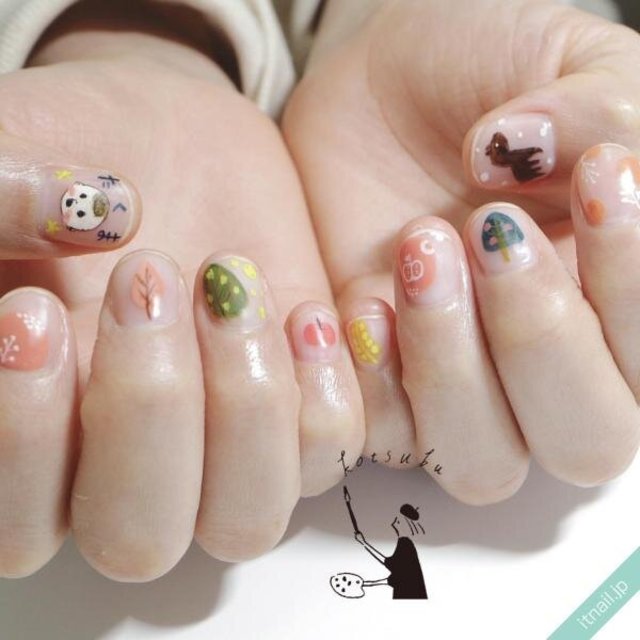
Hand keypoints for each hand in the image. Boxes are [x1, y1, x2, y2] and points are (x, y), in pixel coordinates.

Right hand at [0, 9, 365, 580]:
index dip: (22, 441)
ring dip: (247, 408)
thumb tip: (70, 218)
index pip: (18, 523)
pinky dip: (322, 396)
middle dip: (149, 412)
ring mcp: (223, 442)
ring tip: (230, 285)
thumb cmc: (72, 148)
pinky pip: (328, 453)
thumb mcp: (11, 155)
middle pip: (140, 539)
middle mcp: (130, 461)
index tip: (34, 311)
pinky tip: (302, 313)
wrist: (163, 135)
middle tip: (144, 282)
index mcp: (36, 433)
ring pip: (246, 519)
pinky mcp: (297, 404)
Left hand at [283, 0, 639, 503]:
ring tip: (419, 249)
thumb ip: (601, 116)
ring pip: (483, 463)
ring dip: (452, 368)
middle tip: (490, 230)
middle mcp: (545, 367)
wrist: (379, 87)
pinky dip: (371, 382)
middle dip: (538, 339)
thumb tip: (535, 158)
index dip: (631, 286)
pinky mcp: (376, 383)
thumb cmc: (485, 73)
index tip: (598, 176)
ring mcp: (458, 384)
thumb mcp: (566, 67)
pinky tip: (358, 302)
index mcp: (615, 306)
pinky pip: (379, 436)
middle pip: (584, 441)